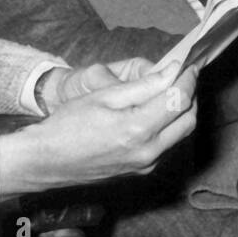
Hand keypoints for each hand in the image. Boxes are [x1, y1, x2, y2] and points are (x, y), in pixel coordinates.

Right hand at [0, 66, 197, 194]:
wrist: (47, 161)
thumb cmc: (69, 124)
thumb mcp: (105, 96)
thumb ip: (144, 85)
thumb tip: (172, 71)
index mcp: (138, 129)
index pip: (178, 100)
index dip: (188, 79)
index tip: (190, 64)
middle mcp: (148, 151)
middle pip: (188, 120)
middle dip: (190, 96)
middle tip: (182, 77)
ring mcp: (146, 165)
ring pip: (180, 135)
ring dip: (181, 112)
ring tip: (169, 91)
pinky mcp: (141, 171)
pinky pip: (166, 146)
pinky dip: (169, 127)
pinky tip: (155, 113)